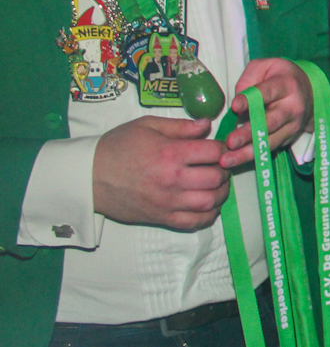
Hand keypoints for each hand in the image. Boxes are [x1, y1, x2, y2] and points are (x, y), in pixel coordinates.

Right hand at [91, 114, 228, 229]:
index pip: (214, 152)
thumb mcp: (146, 126)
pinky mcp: (161, 218)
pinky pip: (194, 222)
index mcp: (170, 154)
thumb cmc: (117, 147)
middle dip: (224, 169)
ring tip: (216, 183)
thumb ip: (180, 126)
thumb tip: (207, 124)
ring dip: (220, 192)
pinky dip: (208, 215)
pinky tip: (208, 204)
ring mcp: (167, 202)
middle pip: (216, 178)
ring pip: (210, 202)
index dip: (222, 148)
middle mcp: (172, 180)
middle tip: (219, 165)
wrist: (88, 176)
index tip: (219, 147)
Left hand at [219, 58, 311, 168]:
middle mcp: (293, 107)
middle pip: (270, 122)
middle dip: (249, 133)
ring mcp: (293, 126)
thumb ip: (248, 79)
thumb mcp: (265, 66)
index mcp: (286, 85)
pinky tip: (236, 163)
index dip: (251, 100)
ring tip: (227, 161)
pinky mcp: (289, 139)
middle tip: (230, 142)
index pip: (267, 92)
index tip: (235, 107)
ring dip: (248, 153)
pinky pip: (270, 149)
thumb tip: (238, 104)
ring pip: (270, 141)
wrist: (310, 91)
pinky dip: (253, 157)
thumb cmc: (280, 76)